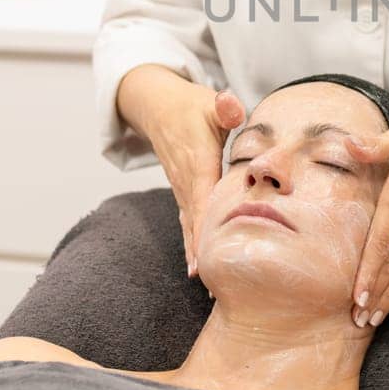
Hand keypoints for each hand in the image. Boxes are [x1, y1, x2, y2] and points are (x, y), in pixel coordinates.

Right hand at [144, 85, 245, 277]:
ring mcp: (182, 189)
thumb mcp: (209, 102)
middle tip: (214, 287)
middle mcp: (187, 181)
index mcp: (198, 161)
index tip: (212, 254)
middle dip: (203, 253)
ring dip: (198, 255)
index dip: (208, 225)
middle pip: (196, 222)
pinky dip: (193, 245)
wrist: (158, 108)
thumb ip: (223, 107)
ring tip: (207, 287)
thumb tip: (230, 105)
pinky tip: (197, 270)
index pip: (204, 198)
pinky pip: (187, 222)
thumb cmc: (191, 107)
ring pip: (190, 227)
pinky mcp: (183, 193)